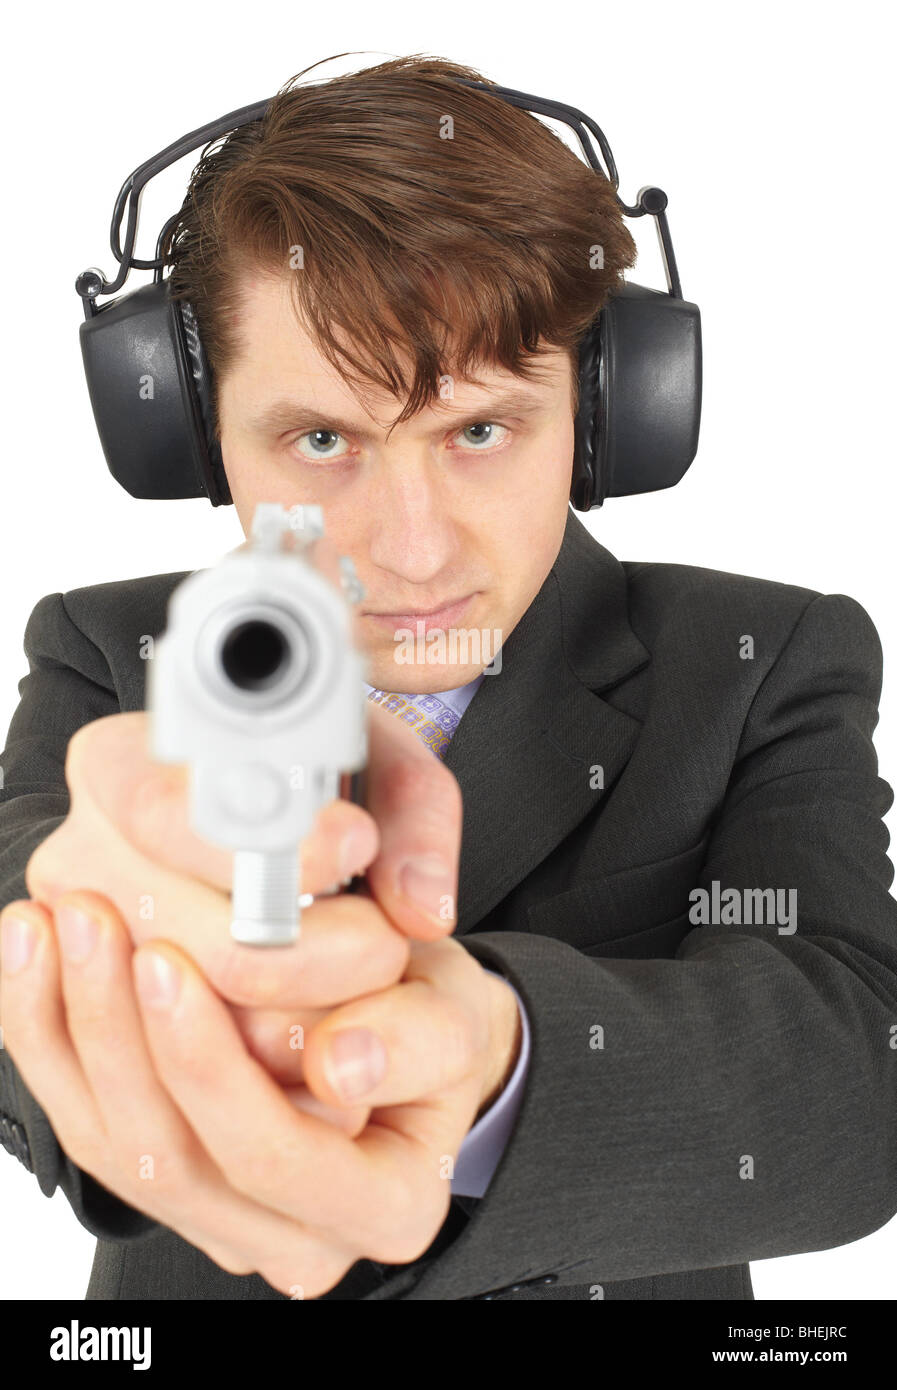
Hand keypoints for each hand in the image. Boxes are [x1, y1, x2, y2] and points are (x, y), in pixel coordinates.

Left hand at [0, 886, 518, 1294]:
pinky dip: (45, 1029)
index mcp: (385, 1205)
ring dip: (72, 1023)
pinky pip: (82, 1117)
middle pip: (173, 1157)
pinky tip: (35, 949)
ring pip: (112, 1142)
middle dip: (120, 1031)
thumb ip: (420, 1037)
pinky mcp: (163, 1171)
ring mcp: (218, 1214)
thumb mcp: (457, 1010)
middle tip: (99, 922)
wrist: (405, 1026)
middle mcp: (294, 1234)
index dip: (211, 1065)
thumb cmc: (428, 1017)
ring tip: (62, 919)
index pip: (274, 1154)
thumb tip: (344, 1065)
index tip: (174, 960)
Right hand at [21, 700, 459, 1028]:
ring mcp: (92, 962)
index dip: (273, 842)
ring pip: (224, 1028)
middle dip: (330, 956)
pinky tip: (325, 1009)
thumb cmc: (316, 795)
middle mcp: (80, 864)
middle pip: (212, 948)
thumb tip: (419, 906)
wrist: (273, 846)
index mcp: (115, 769)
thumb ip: (414, 820)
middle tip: (388, 937)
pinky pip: (217, 1073)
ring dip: (321, 1012)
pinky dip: (293, 1054)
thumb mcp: (375, 766)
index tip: (356, 845)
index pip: (168, 814)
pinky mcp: (118, 1034)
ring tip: (359, 964)